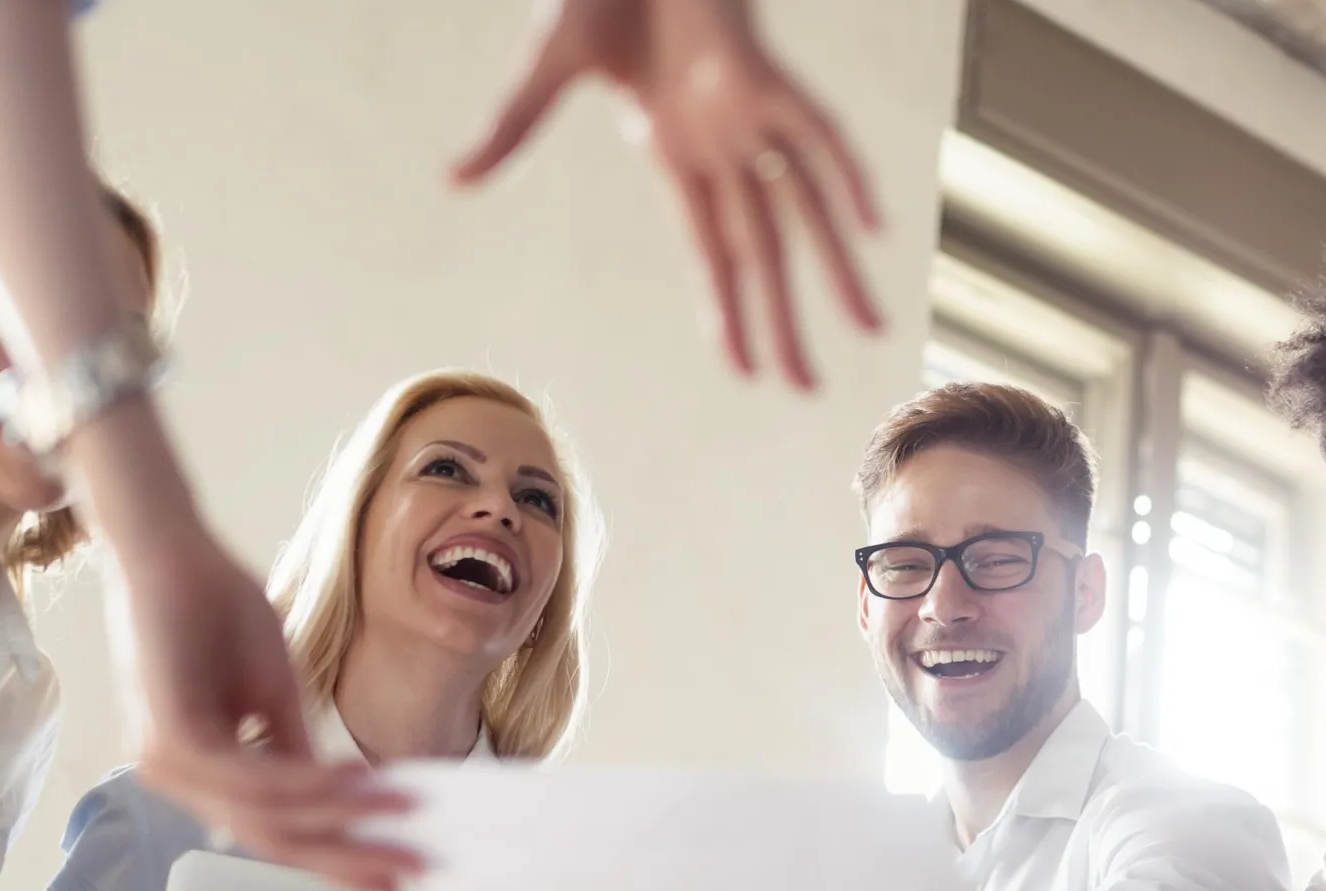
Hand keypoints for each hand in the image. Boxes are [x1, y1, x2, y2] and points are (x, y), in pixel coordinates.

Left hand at [110, 528, 418, 890]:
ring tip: (404, 815)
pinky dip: (311, 785)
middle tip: (412, 872)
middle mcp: (178, 777)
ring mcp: (168, 764)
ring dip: (343, 820)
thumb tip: (344, 801)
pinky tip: (358, 779)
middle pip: (274, 841)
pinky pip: (253, 780)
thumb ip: (296, 751)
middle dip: (348, 859)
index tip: (396, 874)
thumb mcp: (275, 692)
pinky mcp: (169, 739)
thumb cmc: (216, 609)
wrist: (169, 551)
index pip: (276, 831)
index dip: (339, 856)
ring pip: (268, 818)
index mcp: (201, 770)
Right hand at [456, 0, 881, 389]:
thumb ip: (514, 127)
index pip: (710, 252)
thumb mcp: (550, 66)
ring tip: (872, 328)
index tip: (744, 372)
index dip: (727, 311)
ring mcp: (749, 112)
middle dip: (785, 319)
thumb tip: (453, 181)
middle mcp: (722, 146)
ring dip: (837, 269)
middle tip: (808, 389)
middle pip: (763, 249)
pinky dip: (846, 176)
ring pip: (806, 206)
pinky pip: (817, 133)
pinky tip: (872, 225)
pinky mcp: (765, 73)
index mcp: (676, 153)